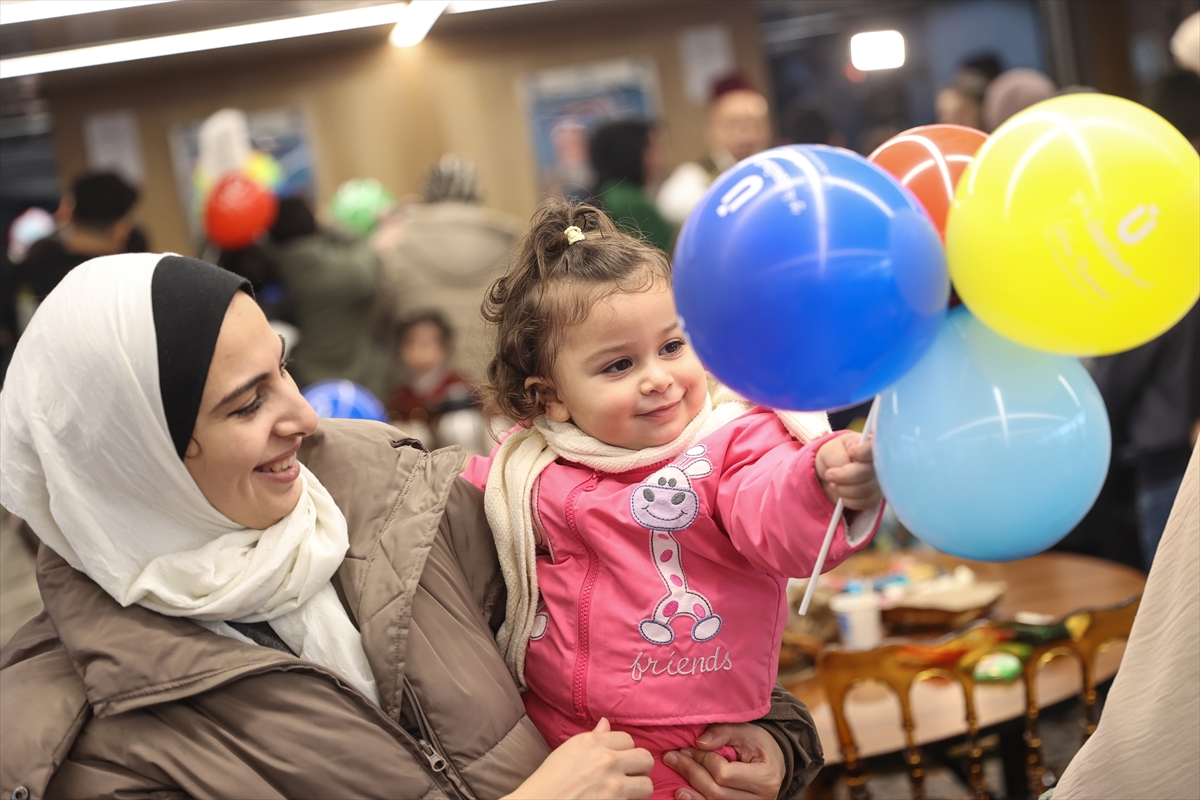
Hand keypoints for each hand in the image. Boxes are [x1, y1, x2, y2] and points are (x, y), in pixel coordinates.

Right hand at [505, 718, 654, 799]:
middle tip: (628, 776)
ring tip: (627, 792)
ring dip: (638, 789)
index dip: (624, 751)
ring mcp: (613, 784)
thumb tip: (606, 724)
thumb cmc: (547, 782)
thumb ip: (592, 738)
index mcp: (591, 742)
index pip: (627, 738)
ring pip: (647, 783)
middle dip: (638, 768)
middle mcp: (606, 759)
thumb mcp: (567, 752)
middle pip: (644, 757)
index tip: (619, 760)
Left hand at [662, 723, 785, 799]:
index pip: (724, 774)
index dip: (702, 760)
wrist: (774, 764)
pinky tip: (686, 797)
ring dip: (692, 795)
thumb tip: (699, 743)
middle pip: (716, 792)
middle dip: (691, 774)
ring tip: (675, 784)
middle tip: (671, 758)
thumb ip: (723, 732)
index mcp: (765, 778)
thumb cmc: (759, 745)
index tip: (685, 748)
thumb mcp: (745, 731)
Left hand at [815, 433, 880, 510]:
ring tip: (834, 483)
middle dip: (844, 476)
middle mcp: (879, 463)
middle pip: (867, 472)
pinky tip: (842, 493)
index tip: (851, 453)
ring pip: (865, 490)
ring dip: (843, 489)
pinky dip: (848, 500)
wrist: (830, 473)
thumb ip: (839, 457)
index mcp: (869, 445)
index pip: (875, 448)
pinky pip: (864, 503)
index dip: (863, 452)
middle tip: (829, 474)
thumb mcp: (830, 451)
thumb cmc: (832, 457)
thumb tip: (847, 466)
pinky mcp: (876, 497)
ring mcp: (880, 481)